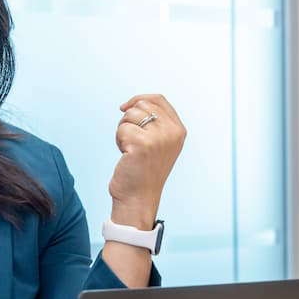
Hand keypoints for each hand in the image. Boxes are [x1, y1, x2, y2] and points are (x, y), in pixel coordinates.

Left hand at [108, 94, 185, 228]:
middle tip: (131, 141)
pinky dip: (119, 141)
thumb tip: (135, 101)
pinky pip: (122, 129)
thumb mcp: (157, 144)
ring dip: (123, 131)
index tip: (124, 107)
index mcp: (179, 130)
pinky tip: (125, 156)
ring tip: (129, 150)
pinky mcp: (143, 144)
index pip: (158, 99)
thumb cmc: (142, 172)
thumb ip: (155, 123)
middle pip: (142, 105)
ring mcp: (160, 138)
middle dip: (129, 119)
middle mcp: (173, 132)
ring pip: (130, 115)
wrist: (138, 199)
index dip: (139, 99)